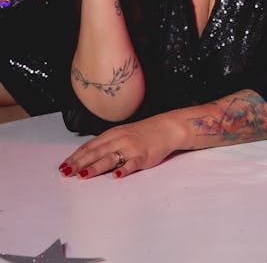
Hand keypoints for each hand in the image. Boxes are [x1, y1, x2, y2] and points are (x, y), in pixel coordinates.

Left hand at [58, 114, 184, 179]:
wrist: (165, 128)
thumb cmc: (142, 133)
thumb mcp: (121, 134)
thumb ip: (106, 144)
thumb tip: (87, 156)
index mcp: (112, 134)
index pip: (90, 146)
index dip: (76, 156)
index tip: (64, 165)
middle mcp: (119, 140)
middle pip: (96, 152)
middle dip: (79, 163)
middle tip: (66, 172)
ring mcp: (131, 148)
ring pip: (110, 158)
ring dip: (95, 167)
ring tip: (82, 175)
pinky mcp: (143, 156)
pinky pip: (132, 163)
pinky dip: (123, 170)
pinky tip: (116, 175)